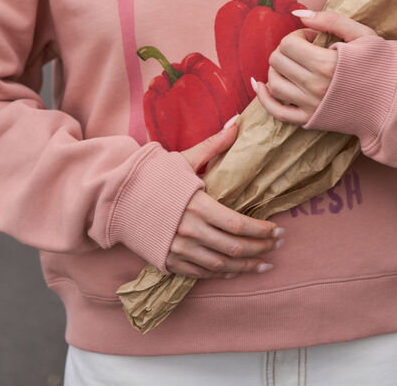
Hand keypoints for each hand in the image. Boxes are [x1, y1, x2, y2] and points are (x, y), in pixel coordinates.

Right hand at [166, 123, 283, 278]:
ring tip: (264, 265)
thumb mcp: (185, 158)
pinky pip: (201, 273)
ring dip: (245, 267)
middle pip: (233, 247)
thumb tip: (237, 123)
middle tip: (276, 248)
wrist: (119, 198)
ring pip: (220, 265)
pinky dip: (221, 274)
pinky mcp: (169, 262)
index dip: (260, 231)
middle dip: (259, 249)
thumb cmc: (154, 176)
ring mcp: (179, 250)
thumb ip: (214, 145)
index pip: (237, 224)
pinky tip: (234, 270)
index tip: (277, 231)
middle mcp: (190, 231)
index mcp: (197, 205)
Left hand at [252, 9, 376, 125]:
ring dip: (276, 69)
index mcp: (326, 63)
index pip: (289, 43)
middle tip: (304, 50)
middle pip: (278, 60)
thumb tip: (298, 13)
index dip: (298, 35)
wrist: (395, 102)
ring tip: (292, 65)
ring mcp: (311, 106)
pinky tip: (261, 86)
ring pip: (274, 83)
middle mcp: (314, 86)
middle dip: (286, 50)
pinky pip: (277, 112)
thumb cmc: (382, 65)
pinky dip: (264, 98)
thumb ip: (330, 20)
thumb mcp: (362, 35)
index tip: (313, 38)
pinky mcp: (310, 120)